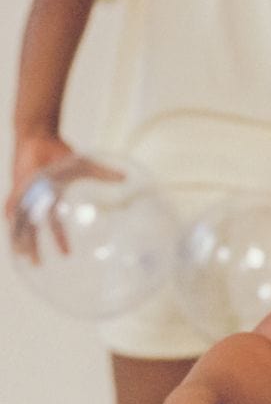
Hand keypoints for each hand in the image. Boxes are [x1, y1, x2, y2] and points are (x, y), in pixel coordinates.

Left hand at [8, 143, 123, 261]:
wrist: (38, 138)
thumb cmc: (60, 152)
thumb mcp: (84, 165)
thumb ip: (103, 173)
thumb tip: (125, 178)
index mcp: (51, 200)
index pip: (55, 225)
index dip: (61, 240)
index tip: (67, 255)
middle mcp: (36, 202)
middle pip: (33, 230)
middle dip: (34, 247)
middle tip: (37, 265)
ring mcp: (23, 195)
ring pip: (18, 222)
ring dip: (18, 237)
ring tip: (20, 254)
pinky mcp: (15, 186)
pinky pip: (11, 205)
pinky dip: (10, 214)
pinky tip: (9, 223)